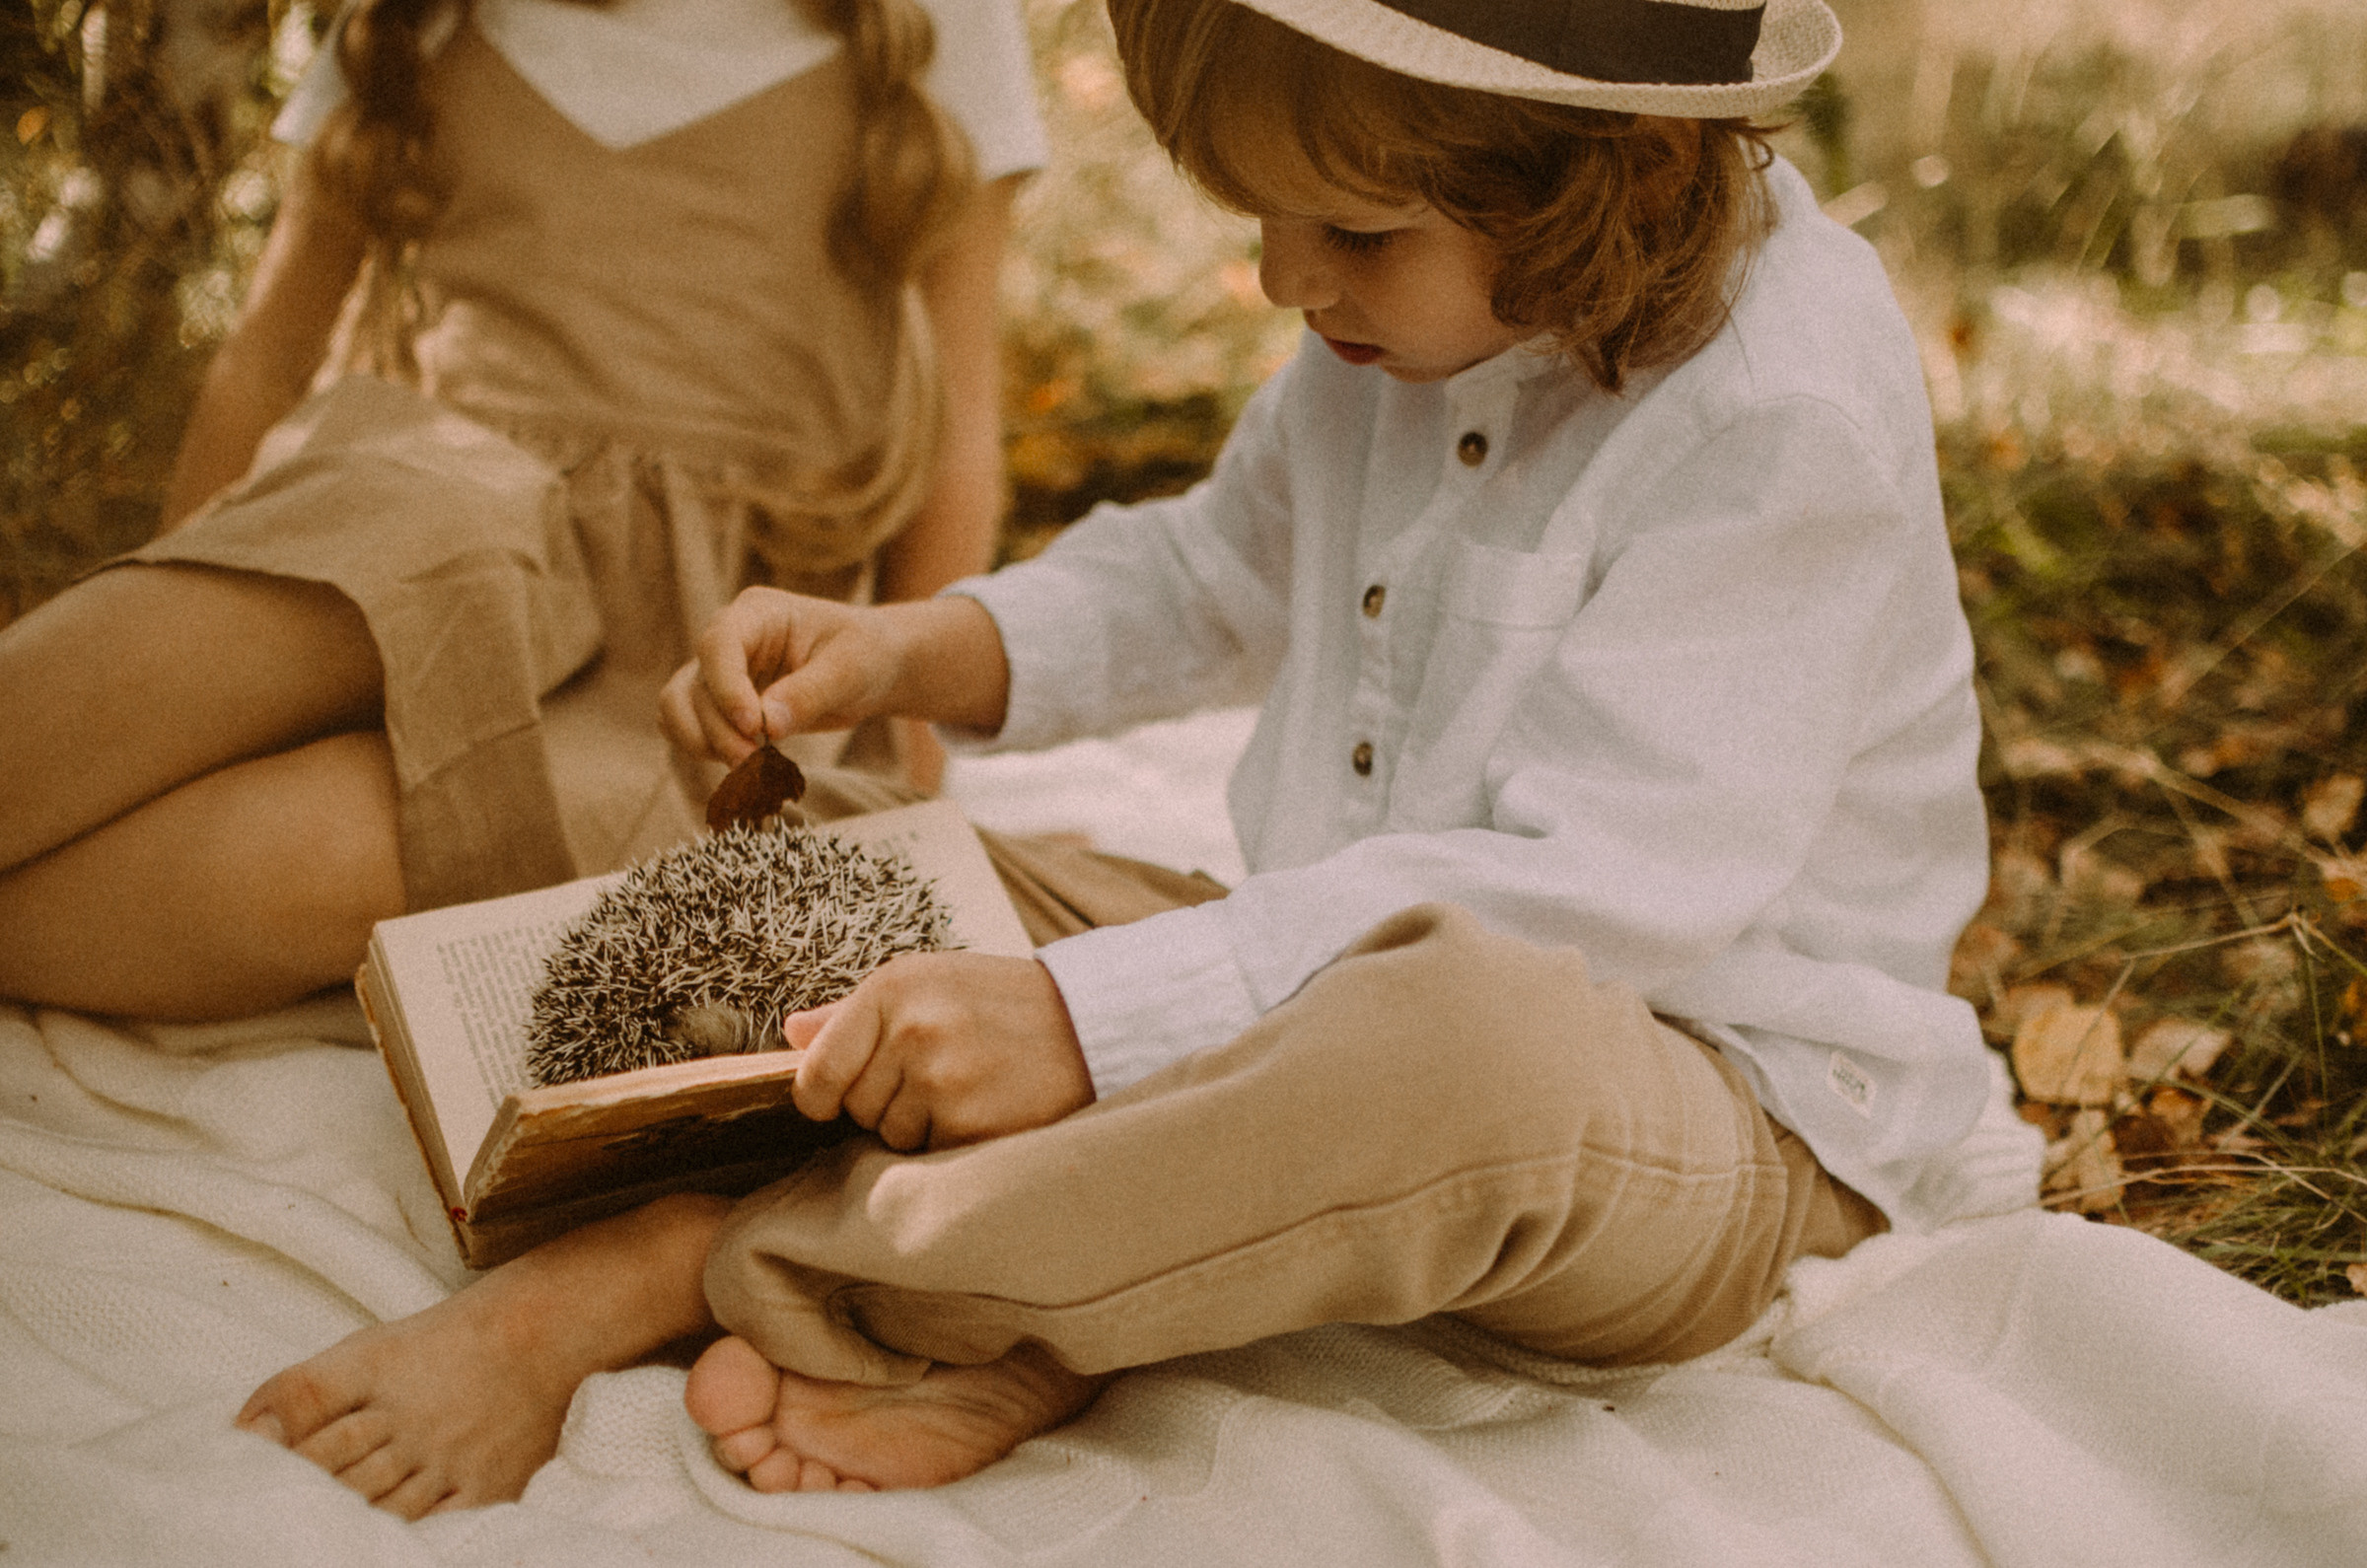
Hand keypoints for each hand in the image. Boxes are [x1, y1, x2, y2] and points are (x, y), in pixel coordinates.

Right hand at [658, 588, 1009, 765]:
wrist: (873, 668)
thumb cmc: (866, 654)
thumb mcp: (851, 668)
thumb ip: (810, 693)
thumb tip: (768, 726)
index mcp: (757, 614)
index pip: (718, 645)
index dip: (727, 688)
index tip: (754, 727)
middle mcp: (728, 640)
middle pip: (693, 685)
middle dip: (718, 730)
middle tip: (754, 762)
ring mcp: (719, 672)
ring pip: (677, 708)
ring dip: (703, 744)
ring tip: (749, 768)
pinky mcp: (720, 704)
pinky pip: (689, 728)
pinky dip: (706, 751)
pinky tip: (744, 767)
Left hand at [786, 952, 1093, 1150]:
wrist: (1090, 1024)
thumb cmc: (1000, 1004)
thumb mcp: (928, 983)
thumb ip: (854, 1012)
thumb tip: (790, 1034)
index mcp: (891, 988)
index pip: (815, 1071)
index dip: (820, 1096)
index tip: (836, 1100)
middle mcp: (911, 1029)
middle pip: (856, 1108)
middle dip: (887, 1105)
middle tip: (938, 1078)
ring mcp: (941, 1078)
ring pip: (891, 1138)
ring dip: (921, 1128)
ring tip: (967, 1091)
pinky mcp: (969, 1122)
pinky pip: (929, 1156)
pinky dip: (951, 1145)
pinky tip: (984, 1111)